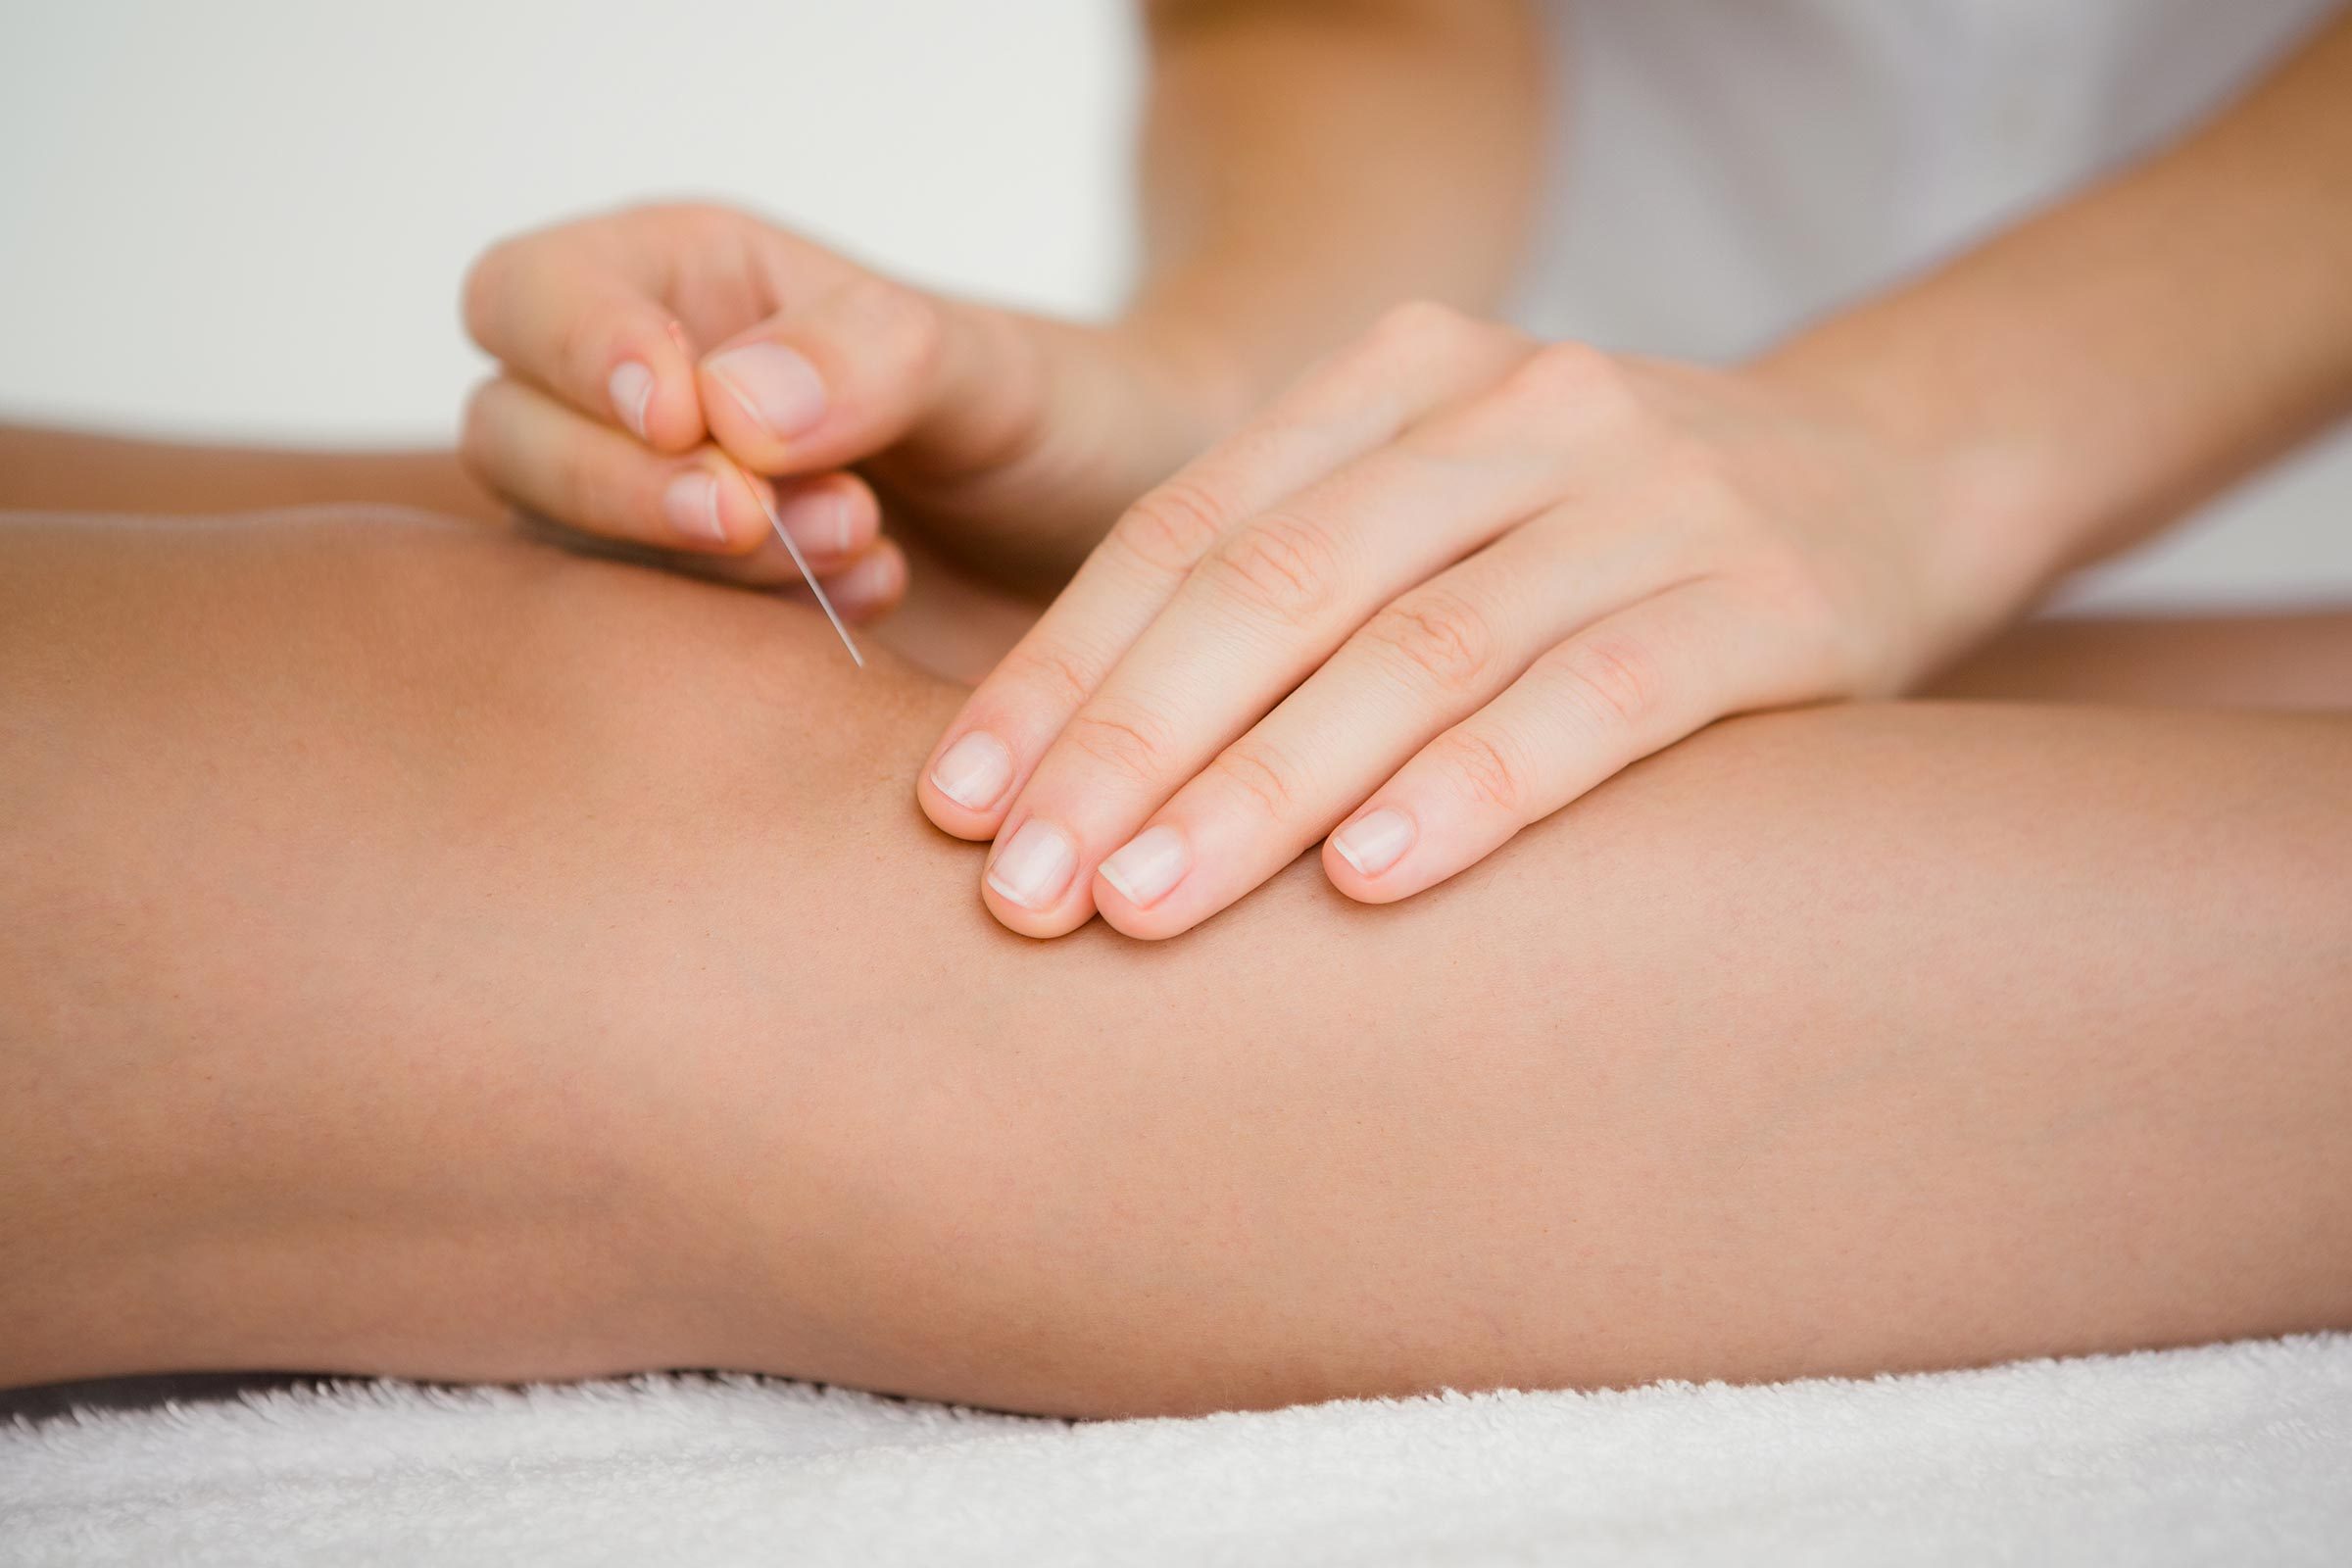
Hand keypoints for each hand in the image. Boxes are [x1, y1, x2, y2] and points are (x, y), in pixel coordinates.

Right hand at [458, 203, 1228, 609]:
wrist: (1119, 549)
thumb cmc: (1053, 420)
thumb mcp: (989, 369)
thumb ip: (872, 360)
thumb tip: (723, 406)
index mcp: (690, 285)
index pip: (532, 298)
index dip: (577, 353)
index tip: (681, 416)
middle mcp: (648, 403)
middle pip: (514, 435)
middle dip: (623, 484)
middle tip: (759, 518)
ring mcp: (658, 527)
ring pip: (568, 552)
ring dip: (694, 567)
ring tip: (864, 548)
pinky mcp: (700, 634)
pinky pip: (650, 644)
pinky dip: (743, 635)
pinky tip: (872, 604)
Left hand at [919, 302, 2026, 937]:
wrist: (1890, 475)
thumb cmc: (1599, 543)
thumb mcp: (1441, 517)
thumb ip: (1295, 594)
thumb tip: (1073, 781)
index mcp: (1395, 380)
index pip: (1185, 526)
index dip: (1062, 669)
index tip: (958, 807)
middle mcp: (1509, 410)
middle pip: (1274, 581)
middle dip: (1129, 744)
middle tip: (1024, 892)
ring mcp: (1645, 493)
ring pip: (1418, 646)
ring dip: (1267, 788)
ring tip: (1148, 909)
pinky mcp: (1765, 598)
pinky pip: (1597, 700)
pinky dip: (1474, 791)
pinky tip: (1370, 884)